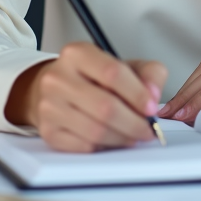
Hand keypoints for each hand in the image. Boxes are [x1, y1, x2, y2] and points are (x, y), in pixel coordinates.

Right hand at [4, 41, 166, 151]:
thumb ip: (149, 73)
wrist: (57, 88)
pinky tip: (112, 139)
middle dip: (134, 123)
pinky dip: (104, 147)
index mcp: (78, 54)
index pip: (112, 73)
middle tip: (147, 129)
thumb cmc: (93, 78)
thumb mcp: (125, 65)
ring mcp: (49, 105)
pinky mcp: (47, 130)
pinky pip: (83, 146)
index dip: (137, 93)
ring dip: (122, 138)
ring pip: (95, 131)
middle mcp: (58, 78)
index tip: (151, 108)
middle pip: (105, 107)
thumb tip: (152, 94)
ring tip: (133, 135)